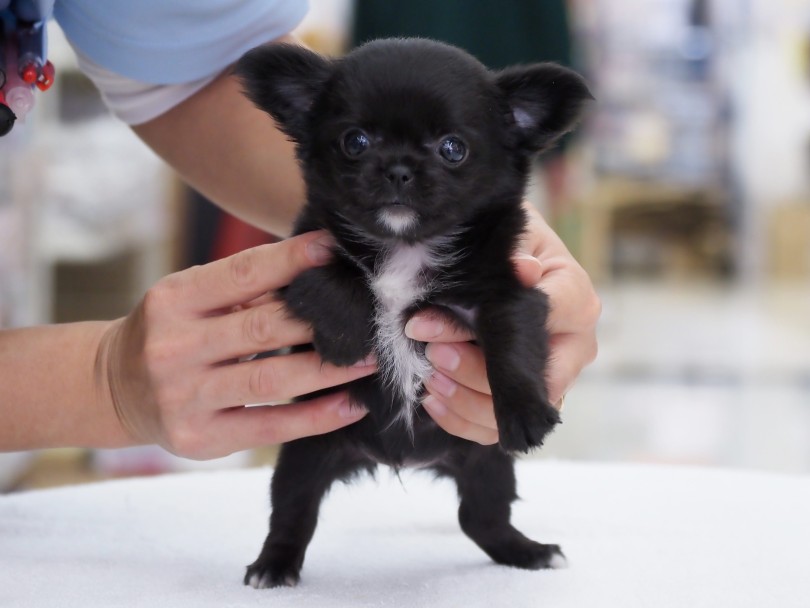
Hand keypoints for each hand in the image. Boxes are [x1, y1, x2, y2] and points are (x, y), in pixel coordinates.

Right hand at [97, 232, 374, 459]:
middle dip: (324, 322)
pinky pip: (269, 426)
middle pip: (264, 328)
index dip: (291, 260)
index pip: (242, 274)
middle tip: (372, 318)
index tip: (334, 250)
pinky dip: (315, 417)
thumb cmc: (168, 332)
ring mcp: (184, 396)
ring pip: (272, 379)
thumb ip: (242, 289)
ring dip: (330, 369)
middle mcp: (174, 347)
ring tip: (370, 360)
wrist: (114, 388)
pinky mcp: (200, 437)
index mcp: (174, 300)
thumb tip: (315, 270)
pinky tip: (350, 406)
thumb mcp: (189, 299)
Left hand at [406, 203, 599, 444]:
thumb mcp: (511, 235)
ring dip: (465, 401)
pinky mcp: (528, 399)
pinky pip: (498, 428)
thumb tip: (524, 270)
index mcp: (575, 299)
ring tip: (429, 378)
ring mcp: (554, 377)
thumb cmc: (508, 244)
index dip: (496, 329)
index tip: (436, 324)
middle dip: (477, 373)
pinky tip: (432, 399)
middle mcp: (575, 345)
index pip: (548, 323)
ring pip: (516, 412)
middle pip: (535, 382)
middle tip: (433, 354)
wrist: (504, 260)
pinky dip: (461, 420)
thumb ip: (514, 252)